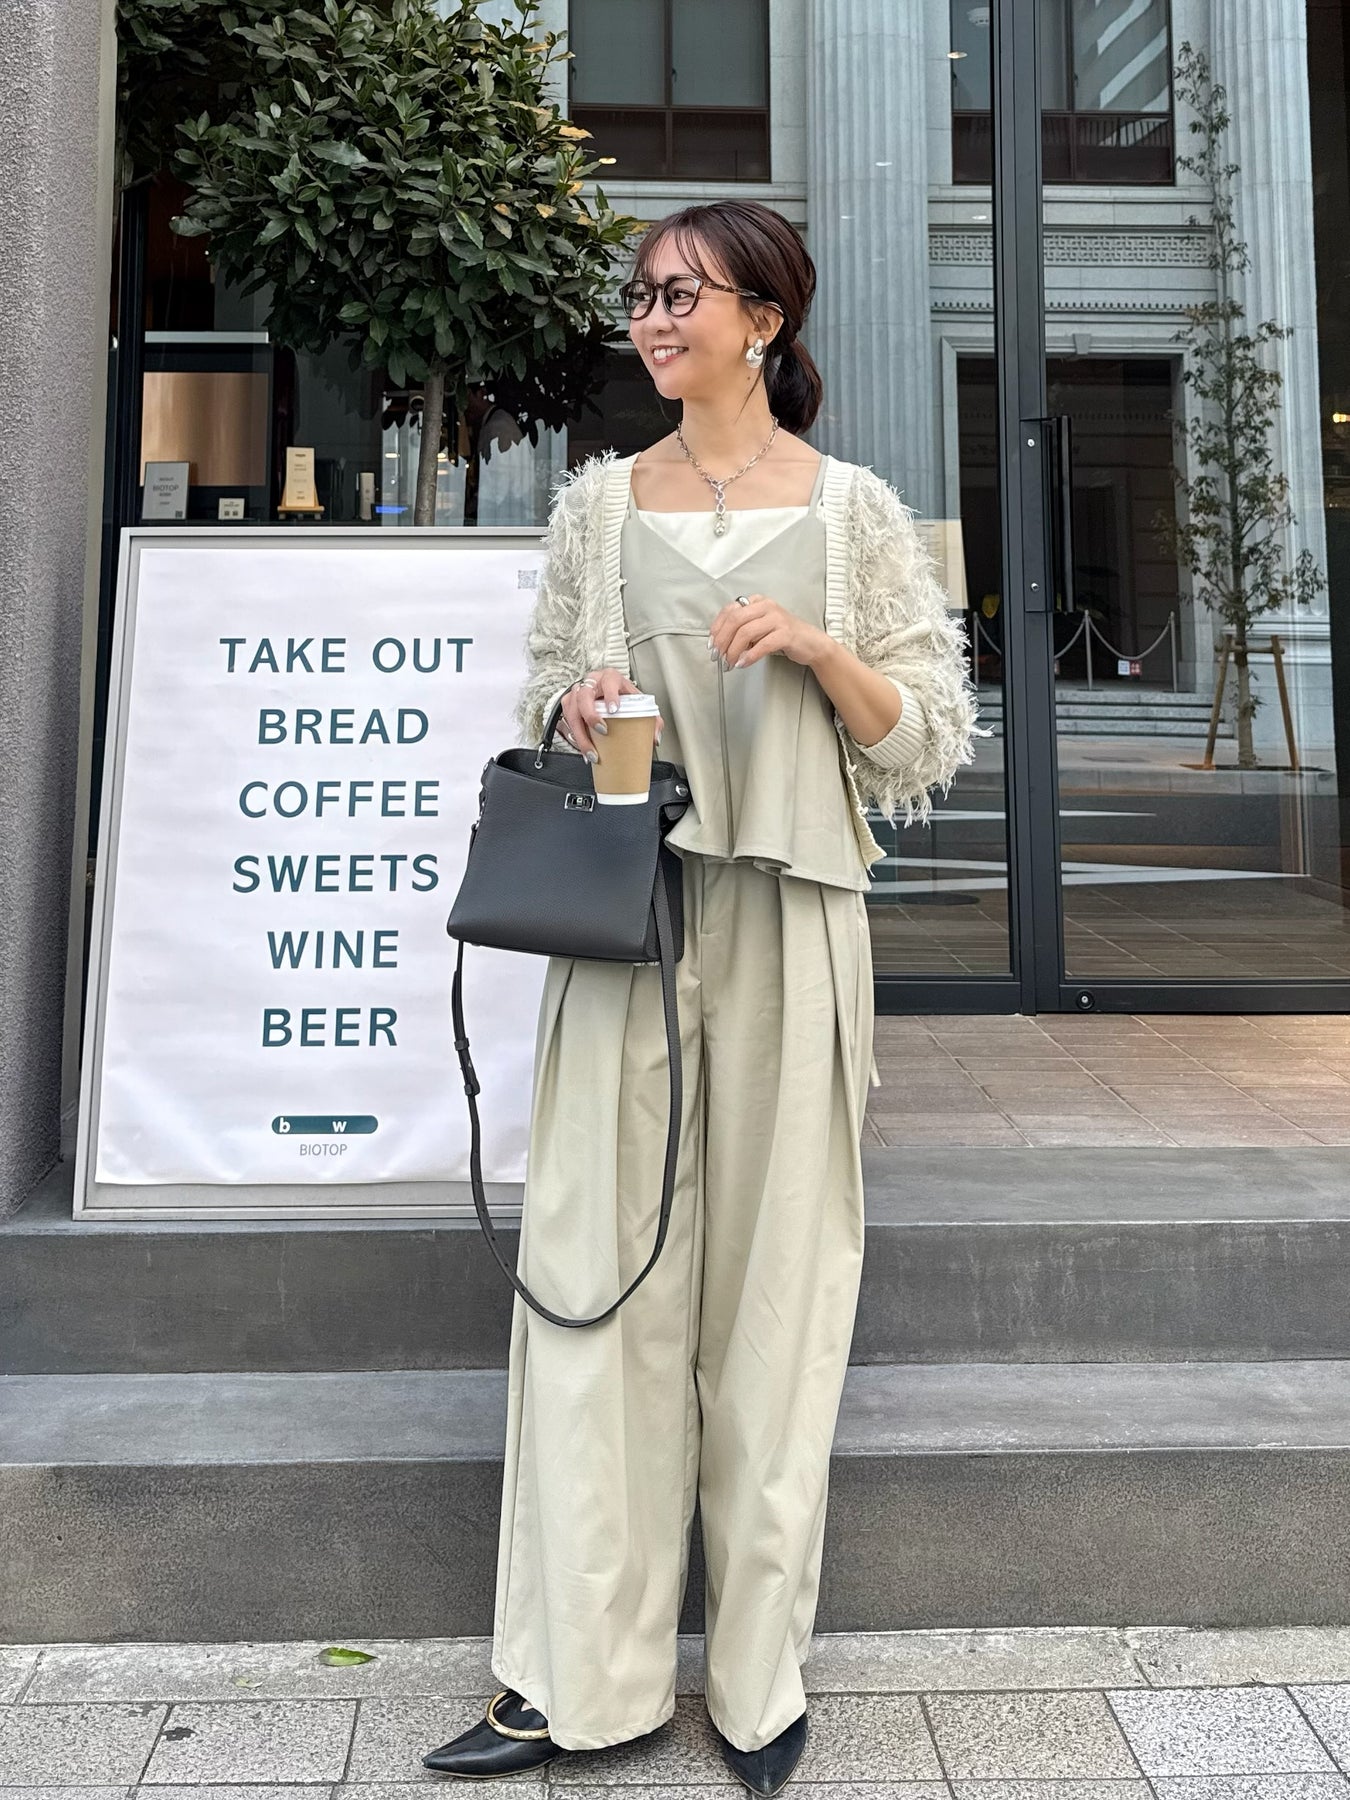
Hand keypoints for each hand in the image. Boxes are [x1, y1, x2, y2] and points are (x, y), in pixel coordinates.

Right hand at [559, 669, 664, 759]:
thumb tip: (655, 738)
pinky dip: (573, 737)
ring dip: (579, 732)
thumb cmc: (621, 696)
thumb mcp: (638, 703)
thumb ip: (651, 720)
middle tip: (602, 731)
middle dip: (590, 715)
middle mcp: (591, 683)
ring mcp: (577, 693)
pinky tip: (583, 750)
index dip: (610, 694)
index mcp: (610, 678)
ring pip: (571, 709)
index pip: (609, 681)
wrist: (606, 694)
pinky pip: (566, 721)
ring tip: (591, 751)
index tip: (614, 710)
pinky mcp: (569, 706)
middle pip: (583, 695)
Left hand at [709, 595, 828, 671]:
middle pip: (735, 620)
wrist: (810, 643)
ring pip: (746, 632)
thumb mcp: (759, 627)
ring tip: (730, 663)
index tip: (711, 644)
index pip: (730, 610)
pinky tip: (743, 664)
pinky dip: (750, 656)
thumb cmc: (783, 635)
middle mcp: (767, 606)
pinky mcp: (786, 633)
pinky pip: (762, 645)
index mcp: (758, 602)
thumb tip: (720, 643)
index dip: (717, 628)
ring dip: (734, 650)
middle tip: (718, 656)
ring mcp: (777, 619)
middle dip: (722, 640)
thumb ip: (742, 629)